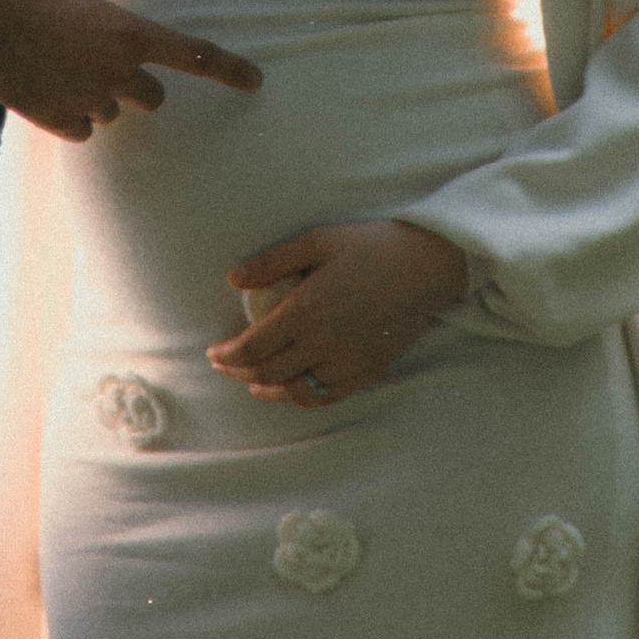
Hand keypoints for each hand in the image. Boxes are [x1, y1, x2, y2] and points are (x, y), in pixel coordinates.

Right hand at [0, 0, 260, 141]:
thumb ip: (112, 25)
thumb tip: (123, 42)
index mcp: (129, 34)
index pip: (195, 56)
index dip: (229, 70)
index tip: (255, 82)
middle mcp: (117, 71)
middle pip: (153, 98)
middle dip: (138, 89)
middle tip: (110, 71)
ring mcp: (88, 99)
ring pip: (111, 113)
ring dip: (96, 97)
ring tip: (58, 69)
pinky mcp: (58, 120)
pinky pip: (82, 129)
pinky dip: (70, 115)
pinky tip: (47, 90)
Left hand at [207, 222, 470, 406]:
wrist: (425, 266)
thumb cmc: (369, 246)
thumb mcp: (317, 240)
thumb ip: (272, 262)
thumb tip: (233, 279)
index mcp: (306, 310)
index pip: (252, 348)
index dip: (227, 355)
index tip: (213, 351)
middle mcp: (323, 343)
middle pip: (267, 372)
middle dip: (238, 371)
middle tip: (224, 363)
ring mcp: (346, 361)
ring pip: (294, 390)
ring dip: (266, 387)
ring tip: (250, 379)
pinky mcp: (366, 370)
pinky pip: (326, 396)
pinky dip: (300, 398)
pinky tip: (288, 389)